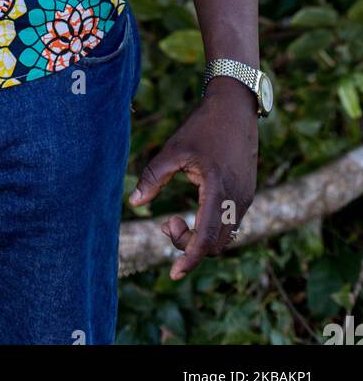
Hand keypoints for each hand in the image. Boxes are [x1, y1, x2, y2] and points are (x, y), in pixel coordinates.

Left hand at [128, 76, 257, 279]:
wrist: (235, 107)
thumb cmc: (202, 126)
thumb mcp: (174, 149)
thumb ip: (153, 177)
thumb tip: (133, 203)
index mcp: (218, 188)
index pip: (206, 237)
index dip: (190, 258)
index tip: (174, 274)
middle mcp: (237, 198)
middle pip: (216, 243)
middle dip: (188, 244)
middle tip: (166, 223)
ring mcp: (245, 197)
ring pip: (224, 236)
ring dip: (200, 236)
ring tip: (175, 219)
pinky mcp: (247, 194)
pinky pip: (230, 224)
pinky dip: (211, 228)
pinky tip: (192, 215)